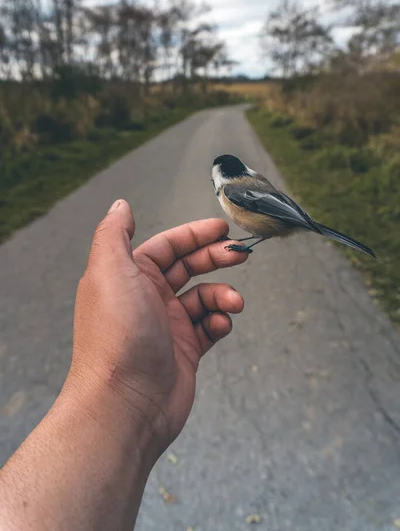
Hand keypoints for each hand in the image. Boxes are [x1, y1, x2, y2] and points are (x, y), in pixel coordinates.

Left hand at [69, 199, 247, 457]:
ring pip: (203, 297)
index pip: (168, 245)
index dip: (195, 234)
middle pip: (189, 267)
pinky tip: (221, 325)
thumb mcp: (110, 272)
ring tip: (233, 302)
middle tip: (242, 254)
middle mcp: (147, 298)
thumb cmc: (117, 336)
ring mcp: (167, 325)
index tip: (223, 228)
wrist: (125, 404)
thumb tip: (120, 205)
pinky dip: (219, 321)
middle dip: (216, 257)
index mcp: (129, 276)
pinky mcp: (183, 351)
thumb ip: (115, 234)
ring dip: (222, 294)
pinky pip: (209, 327)